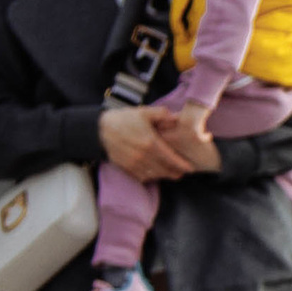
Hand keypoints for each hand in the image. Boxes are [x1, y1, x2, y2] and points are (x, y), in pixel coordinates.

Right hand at [99, 105, 214, 177]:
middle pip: (166, 170)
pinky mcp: (128, 170)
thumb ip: (162, 114)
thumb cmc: (123, 120)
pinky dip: (152, 176)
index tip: (190, 168)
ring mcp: (135, 165)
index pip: (172, 159)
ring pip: (156, 175)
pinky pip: (144, 177)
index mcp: (151, 142)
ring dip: (165, 175)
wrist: (101, 131)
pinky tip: (155, 171)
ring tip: (171, 171)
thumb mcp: (144, 112)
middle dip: (176, 172)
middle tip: (182, 171)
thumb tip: (177, 118)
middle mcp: (144, 157)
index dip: (182, 165)